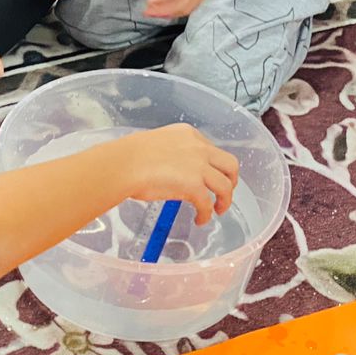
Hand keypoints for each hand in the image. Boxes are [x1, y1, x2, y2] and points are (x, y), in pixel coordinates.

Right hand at [117, 125, 238, 225]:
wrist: (125, 164)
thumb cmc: (130, 156)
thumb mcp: (157, 145)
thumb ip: (172, 154)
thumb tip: (173, 170)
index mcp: (188, 134)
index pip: (211, 149)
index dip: (213, 165)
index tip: (209, 174)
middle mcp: (199, 147)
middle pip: (230, 164)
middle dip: (231, 179)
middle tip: (225, 191)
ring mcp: (199, 166)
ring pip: (226, 185)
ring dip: (225, 200)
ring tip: (218, 210)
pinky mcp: (195, 185)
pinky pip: (207, 204)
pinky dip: (206, 214)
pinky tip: (200, 219)